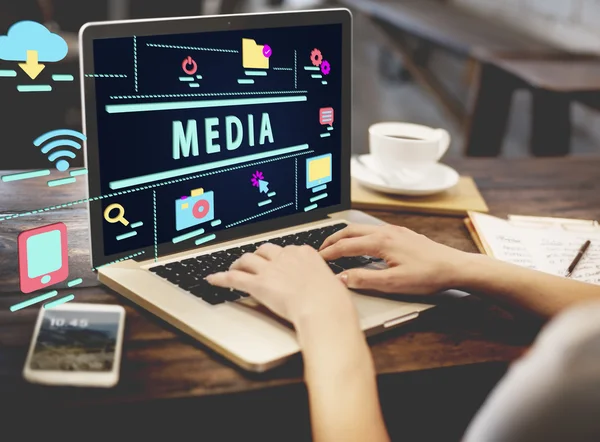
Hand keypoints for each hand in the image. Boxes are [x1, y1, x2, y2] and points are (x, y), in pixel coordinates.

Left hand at [206, 243, 354, 324]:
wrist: (323, 308)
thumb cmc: (332, 301)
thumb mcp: (333, 284)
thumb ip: (324, 282)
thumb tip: (329, 287)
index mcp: (305, 253)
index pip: (287, 249)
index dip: (279, 257)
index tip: (277, 262)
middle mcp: (286, 257)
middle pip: (265, 250)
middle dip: (258, 255)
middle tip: (254, 262)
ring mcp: (270, 269)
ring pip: (247, 260)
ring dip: (238, 263)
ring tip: (234, 267)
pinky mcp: (258, 284)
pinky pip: (234, 278)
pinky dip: (221, 278)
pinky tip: (213, 279)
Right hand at [319, 224, 472, 294]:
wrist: (455, 267)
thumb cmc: (427, 275)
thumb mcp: (393, 283)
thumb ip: (364, 279)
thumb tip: (341, 278)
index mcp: (381, 242)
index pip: (346, 246)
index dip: (329, 253)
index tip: (317, 260)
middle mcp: (386, 231)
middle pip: (350, 231)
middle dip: (332, 239)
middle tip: (320, 250)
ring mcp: (395, 230)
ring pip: (362, 228)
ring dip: (346, 236)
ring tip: (336, 245)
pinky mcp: (402, 233)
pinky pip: (373, 230)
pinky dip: (359, 236)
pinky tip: (362, 244)